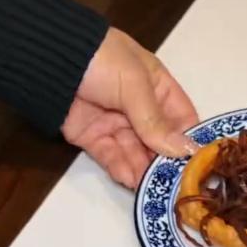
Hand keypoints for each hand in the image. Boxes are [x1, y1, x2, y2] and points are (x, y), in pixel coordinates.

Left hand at [62, 28, 198, 188]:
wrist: (47, 57)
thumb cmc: (100, 59)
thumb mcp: (133, 85)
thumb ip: (155, 121)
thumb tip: (184, 150)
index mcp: (157, 89)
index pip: (183, 119)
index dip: (191, 141)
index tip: (199, 165)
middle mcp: (141, 110)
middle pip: (160, 143)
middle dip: (167, 163)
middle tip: (176, 185)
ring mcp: (117, 125)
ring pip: (137, 154)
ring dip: (145, 171)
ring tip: (155, 189)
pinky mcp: (94, 139)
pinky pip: (113, 158)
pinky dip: (122, 170)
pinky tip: (133, 182)